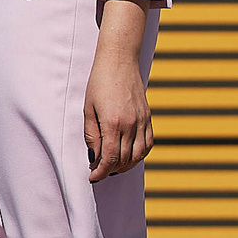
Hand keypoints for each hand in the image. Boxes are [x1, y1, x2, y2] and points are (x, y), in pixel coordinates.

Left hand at [83, 0, 154, 180]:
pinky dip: (140, 155)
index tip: (93, 177)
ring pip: (139, 155)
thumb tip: (94, 157)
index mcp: (112, 123)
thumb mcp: (88, 109)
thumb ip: (92, 134)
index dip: (101, 172)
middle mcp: (131, 124)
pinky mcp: (148, 116)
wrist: (119, 61)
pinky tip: (130, 156)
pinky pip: (149, 143)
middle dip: (111, 170)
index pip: (110, 158)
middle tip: (99, 172)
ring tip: (114, 168)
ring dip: (126, 166)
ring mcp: (142, 121)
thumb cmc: (98, 83)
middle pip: (125, 159)